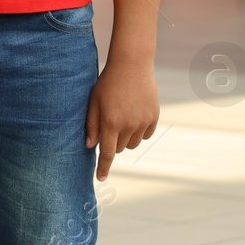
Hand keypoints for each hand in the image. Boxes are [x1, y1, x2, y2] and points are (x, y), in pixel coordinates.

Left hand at [84, 60, 158, 180]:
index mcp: (111, 122)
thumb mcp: (94, 102)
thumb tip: (89, 146)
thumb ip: (92, 125)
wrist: (132, 65)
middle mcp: (129, 125)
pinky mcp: (154, 118)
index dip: (103, 168)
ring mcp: (143, 122)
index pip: (107, 153)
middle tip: (109, 125)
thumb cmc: (108, 83)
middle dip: (111, 142)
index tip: (101, 179)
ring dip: (125, 138)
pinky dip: (138, 131)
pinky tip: (134, 115)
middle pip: (118, 148)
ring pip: (132, 144)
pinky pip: (145, 135)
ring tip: (121, 118)